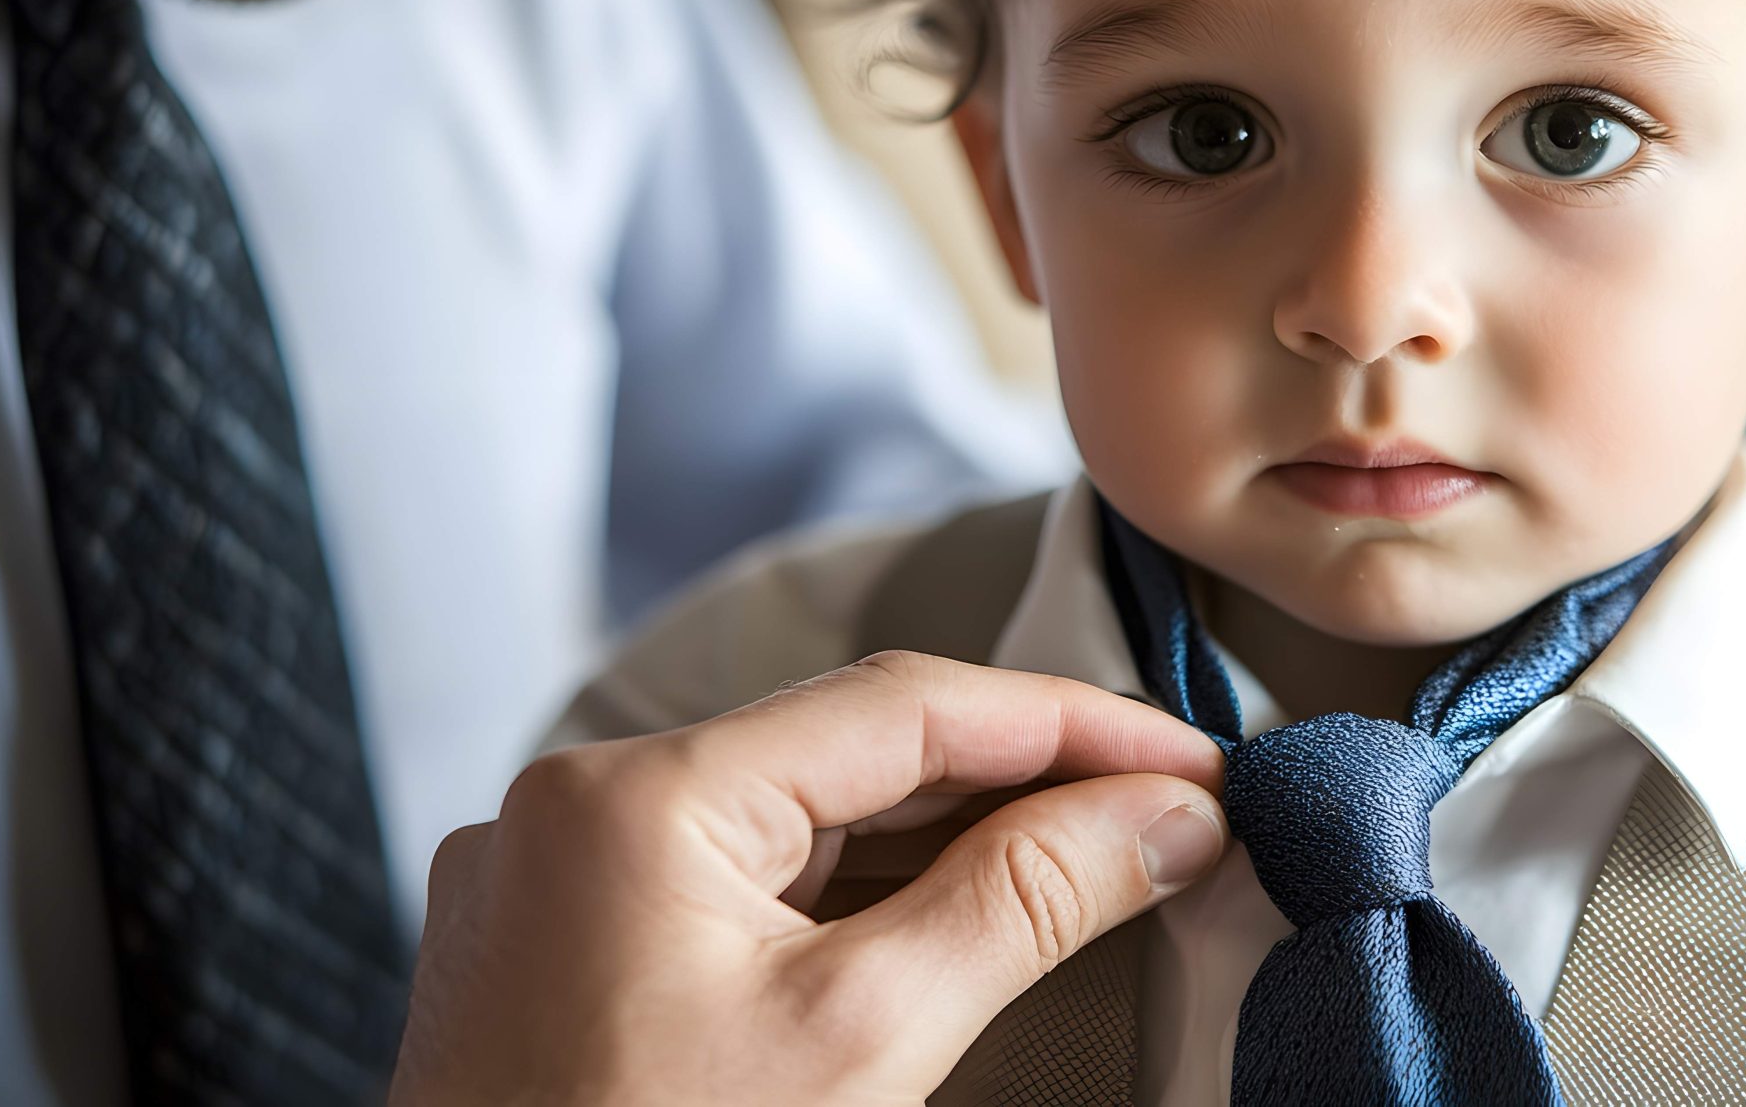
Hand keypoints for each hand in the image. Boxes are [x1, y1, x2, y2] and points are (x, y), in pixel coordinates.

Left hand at [388, 651, 1228, 1105]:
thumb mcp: (865, 1043)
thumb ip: (1022, 902)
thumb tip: (1158, 818)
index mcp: (633, 797)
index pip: (901, 703)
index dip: (1069, 722)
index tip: (1188, 760)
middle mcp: (574, 813)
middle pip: (845, 751)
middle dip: (1016, 779)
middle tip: (1164, 811)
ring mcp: (557, 886)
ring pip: (794, 817)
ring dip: (943, 835)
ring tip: (1091, 855)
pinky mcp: (563, 955)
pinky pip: (737, 882)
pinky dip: (852, 893)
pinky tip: (953, 911)